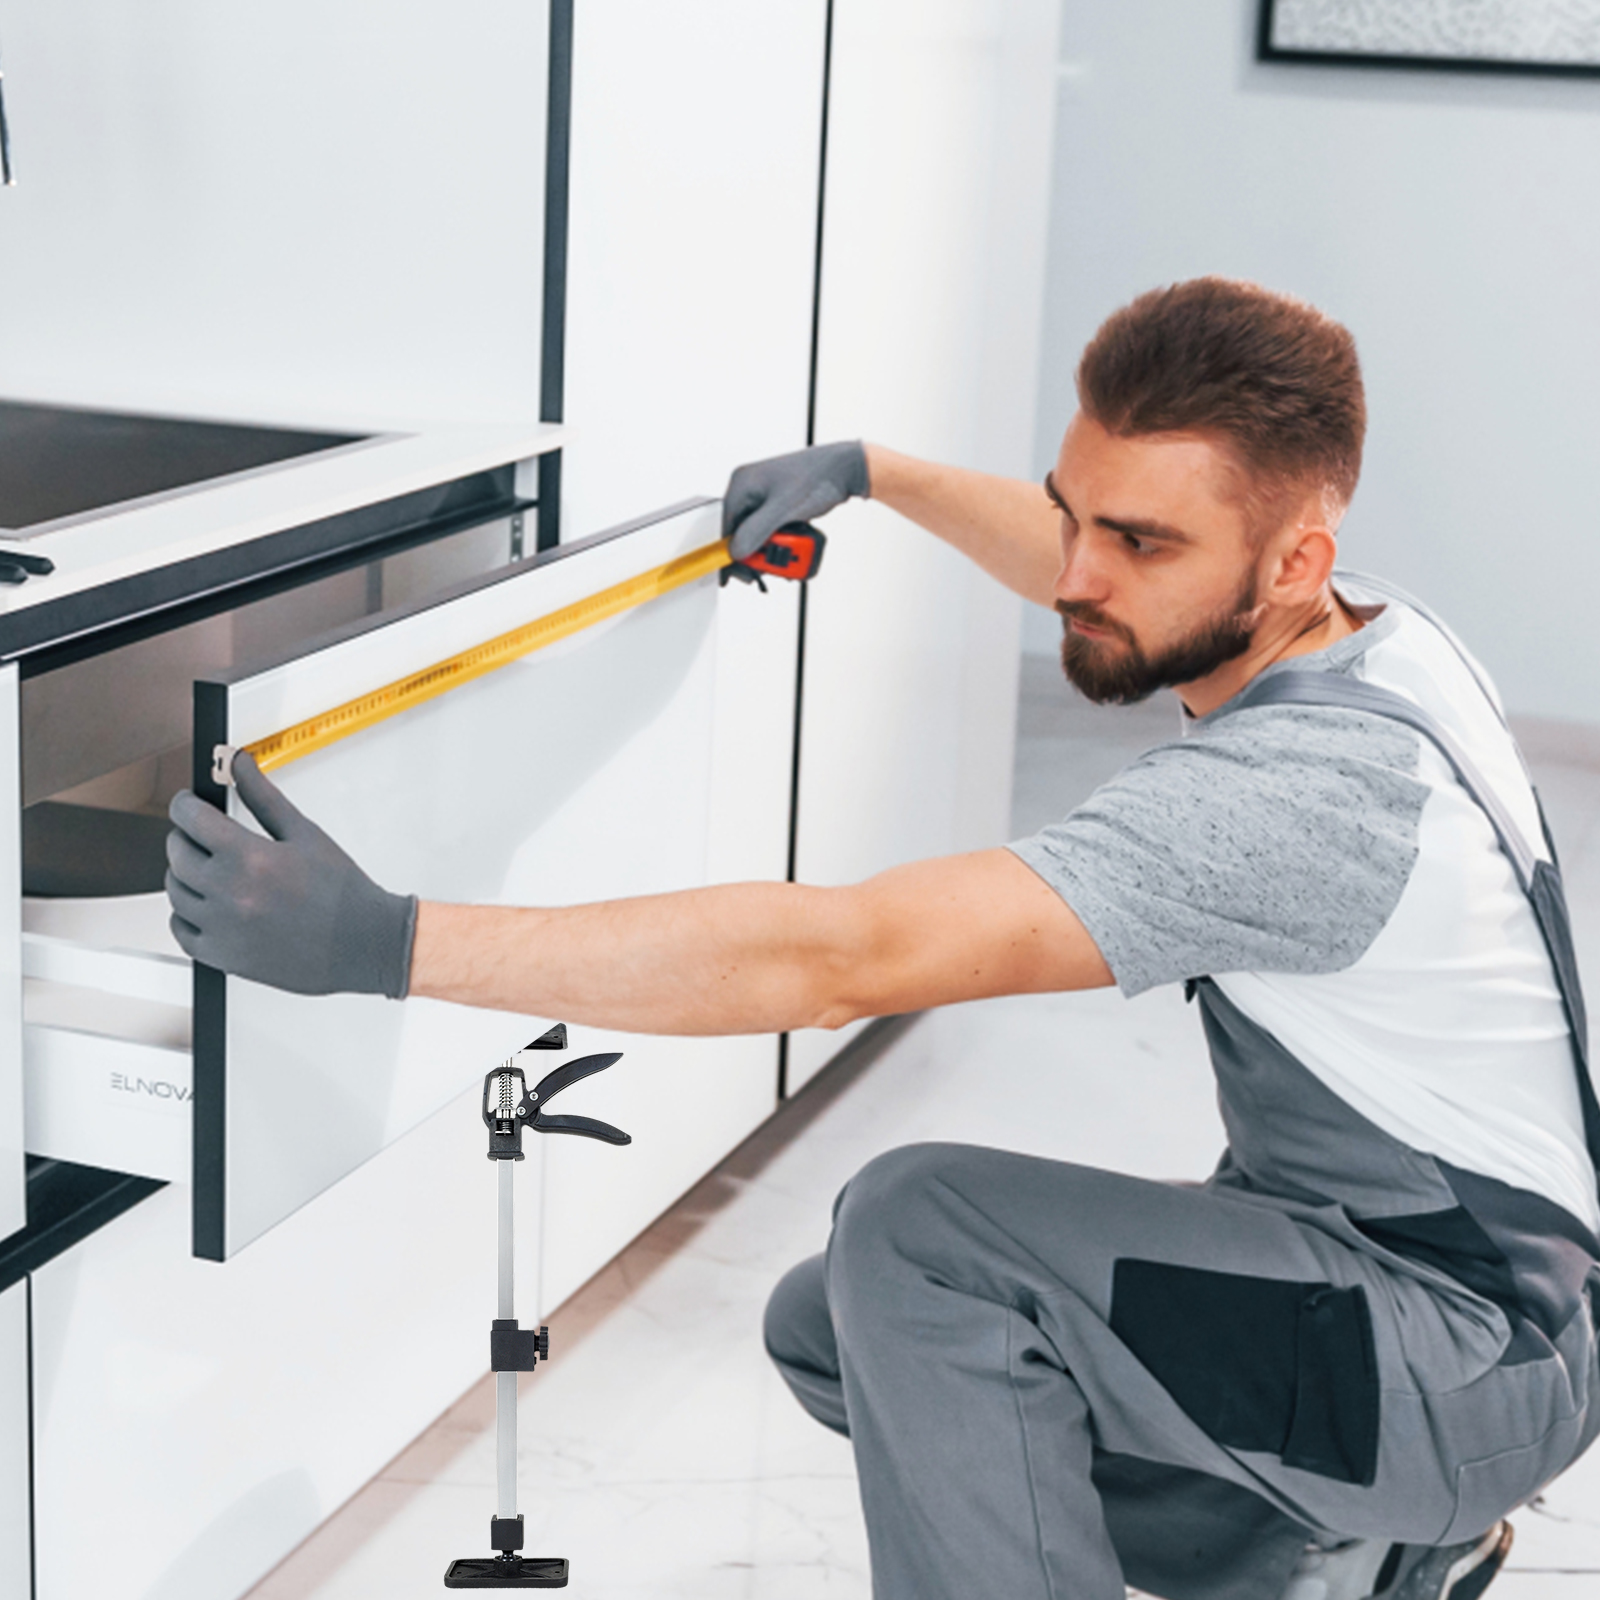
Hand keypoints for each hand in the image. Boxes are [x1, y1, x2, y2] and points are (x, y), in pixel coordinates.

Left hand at [166, 752, 416, 997]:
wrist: (363, 943)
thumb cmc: (341, 893)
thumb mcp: (304, 834)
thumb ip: (263, 796)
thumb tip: (240, 764)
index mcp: (250, 857)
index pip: (190, 819)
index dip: (185, 804)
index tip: (190, 804)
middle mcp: (229, 893)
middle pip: (177, 853)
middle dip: (185, 836)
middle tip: (205, 836)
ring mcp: (222, 928)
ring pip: (175, 891)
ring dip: (185, 874)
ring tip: (213, 870)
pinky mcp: (223, 956)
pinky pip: (181, 930)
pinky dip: (186, 914)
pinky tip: (208, 904)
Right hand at [722, 441, 869, 559]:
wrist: (844, 469)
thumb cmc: (816, 477)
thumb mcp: (783, 508)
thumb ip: (757, 531)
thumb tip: (735, 551)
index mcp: (743, 484)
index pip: (725, 525)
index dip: (729, 552)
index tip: (735, 573)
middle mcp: (750, 489)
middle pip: (740, 532)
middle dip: (754, 553)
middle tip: (767, 568)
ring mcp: (764, 497)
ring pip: (757, 534)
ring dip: (769, 550)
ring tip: (786, 561)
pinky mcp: (778, 505)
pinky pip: (771, 530)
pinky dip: (780, 542)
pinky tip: (791, 549)